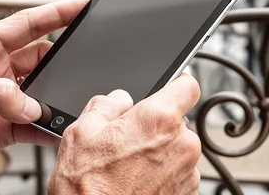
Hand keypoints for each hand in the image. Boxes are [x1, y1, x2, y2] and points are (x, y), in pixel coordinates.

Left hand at [0, 0, 88, 191]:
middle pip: (39, 57)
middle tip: (83, 66)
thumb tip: (31, 104)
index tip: (84, 4)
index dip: (57, 13)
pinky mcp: (2, 126)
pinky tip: (58, 131)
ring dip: (55, 97)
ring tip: (70, 103)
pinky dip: (48, 127)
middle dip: (62, 62)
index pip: (25, 24)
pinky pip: (34, 123)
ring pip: (41, 91)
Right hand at [48, 74, 202, 193]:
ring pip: (177, 149)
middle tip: (126, 140)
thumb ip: (105, 105)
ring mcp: (188, 173)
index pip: (187, 85)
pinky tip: (136, 182)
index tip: (168, 88)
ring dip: (158, 153)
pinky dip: (161, 175)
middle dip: (155, 126)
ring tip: (127, 167)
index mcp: (159, 119)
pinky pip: (178, 173)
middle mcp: (182, 144)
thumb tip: (118, 98)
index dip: (176, 84)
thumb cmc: (88, 188)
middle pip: (178, 121)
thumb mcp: (81, 132)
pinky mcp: (186, 194)